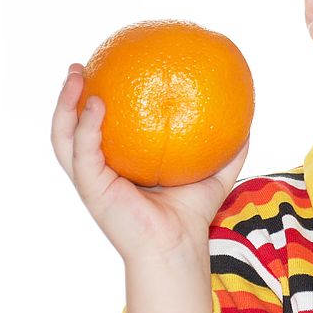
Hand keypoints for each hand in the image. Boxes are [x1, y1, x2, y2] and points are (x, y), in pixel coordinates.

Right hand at [50, 63, 248, 263]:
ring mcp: (92, 179)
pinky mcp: (93, 188)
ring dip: (64, 105)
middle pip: (71, 127)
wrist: (178, 246)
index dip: (95, 101)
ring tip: (75, 75)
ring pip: (64, 137)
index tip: (103, 70)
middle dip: (68, 96)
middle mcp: (101, 169)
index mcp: (120, 163)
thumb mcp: (214, 174)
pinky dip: (85, 127)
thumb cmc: (191, 214)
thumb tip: (248, 122)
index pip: (100, 128)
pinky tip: (97, 104)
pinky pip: (83, 152)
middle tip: (78, 67)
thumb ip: (227, 149)